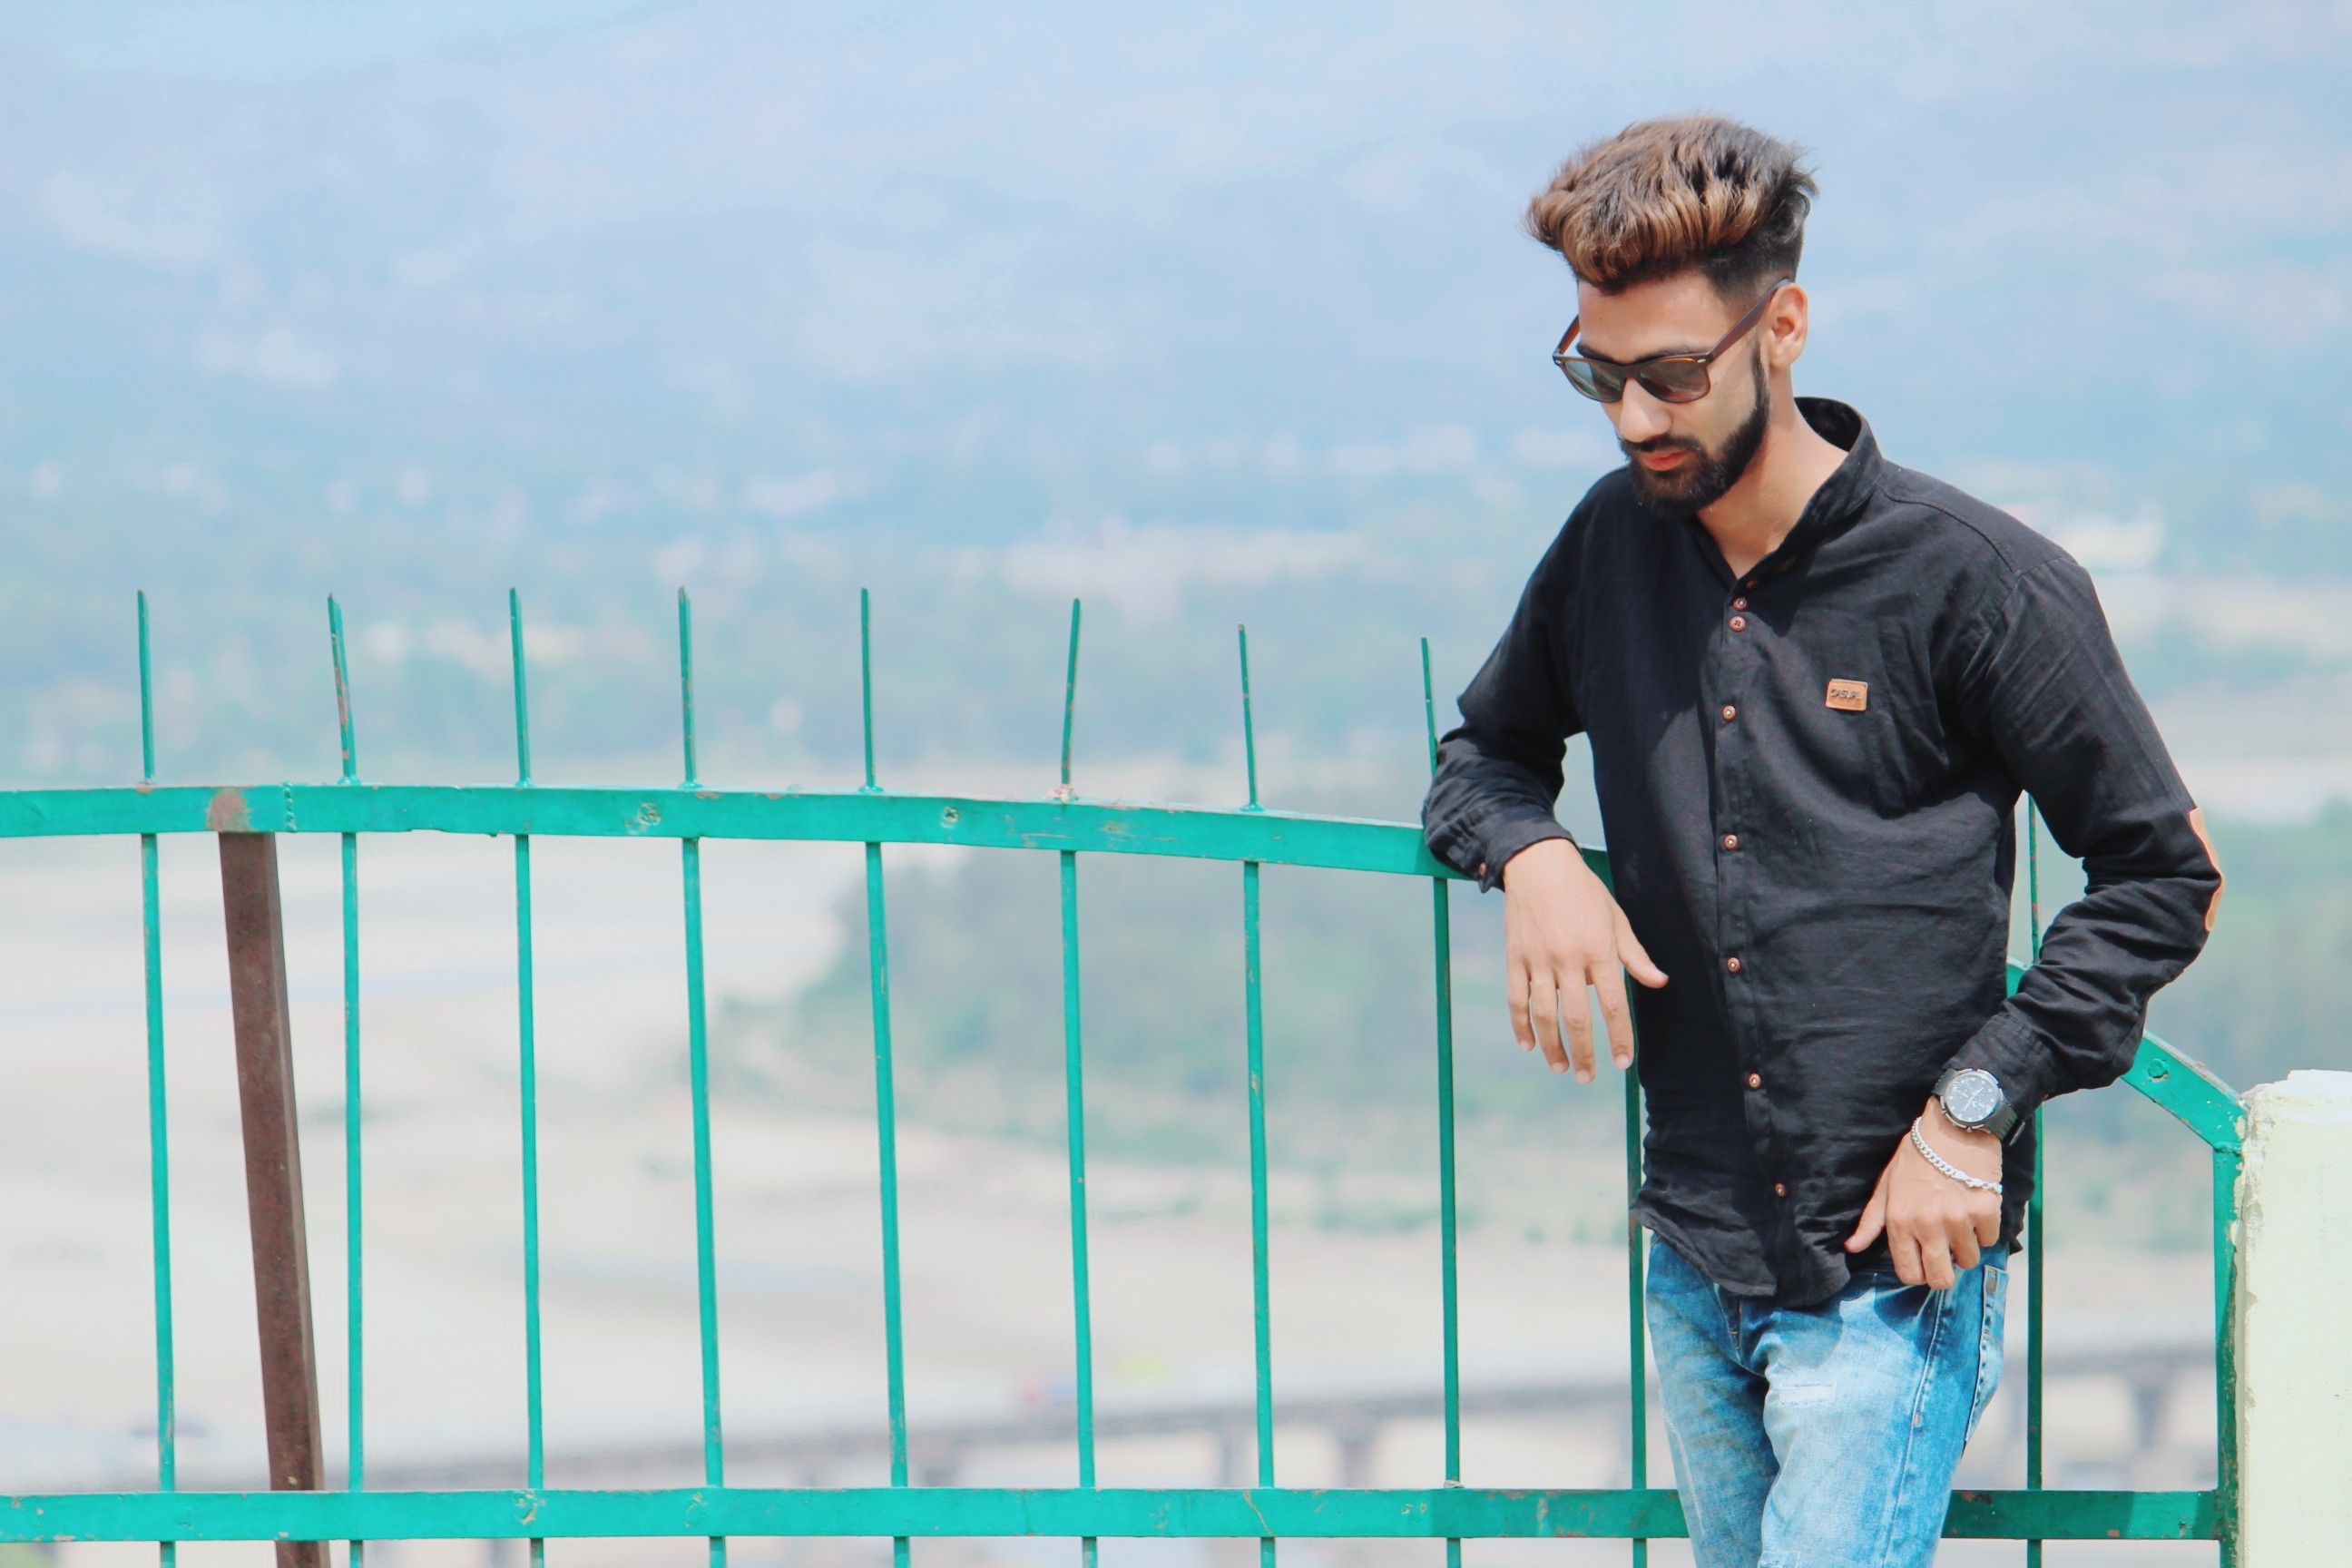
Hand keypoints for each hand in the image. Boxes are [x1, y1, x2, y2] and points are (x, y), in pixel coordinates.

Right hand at [1499, 838, 1667, 1081]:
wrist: (1537, 863)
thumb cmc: (1583, 891)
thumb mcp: (1616, 918)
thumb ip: (1635, 955)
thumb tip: (1659, 983)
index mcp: (1598, 949)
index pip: (1613, 1004)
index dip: (1619, 1036)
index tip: (1623, 1062)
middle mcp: (1567, 958)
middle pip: (1576, 1017)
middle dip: (1584, 1053)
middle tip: (1589, 1077)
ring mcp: (1537, 959)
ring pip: (1543, 1014)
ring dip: (1552, 1046)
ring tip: (1560, 1068)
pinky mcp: (1515, 957)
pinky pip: (1516, 998)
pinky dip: (1520, 1025)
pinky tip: (1529, 1045)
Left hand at [1844, 1097, 2003, 1288]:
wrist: (1953, 1127)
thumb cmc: (1916, 1156)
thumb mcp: (1886, 1186)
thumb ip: (1871, 1221)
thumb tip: (1852, 1248)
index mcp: (1900, 1221)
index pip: (1909, 1274)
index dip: (1918, 1273)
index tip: (1924, 1261)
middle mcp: (1927, 1225)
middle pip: (1941, 1279)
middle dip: (1944, 1272)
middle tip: (1946, 1253)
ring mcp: (1958, 1219)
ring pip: (1969, 1260)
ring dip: (1966, 1247)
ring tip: (1959, 1222)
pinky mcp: (1986, 1211)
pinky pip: (1989, 1240)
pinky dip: (1984, 1230)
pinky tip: (1975, 1209)